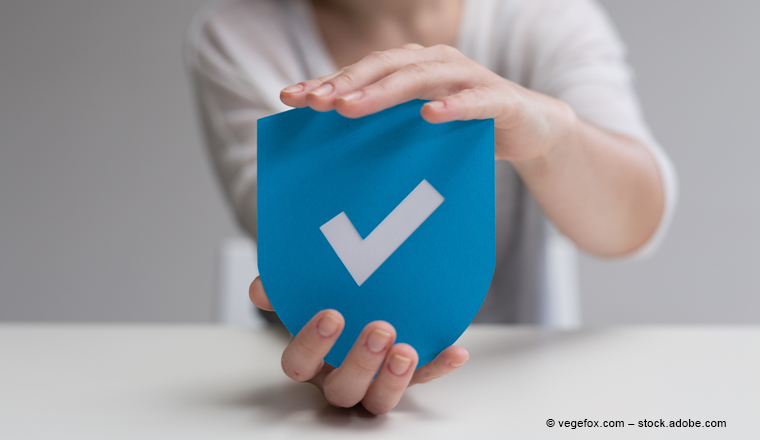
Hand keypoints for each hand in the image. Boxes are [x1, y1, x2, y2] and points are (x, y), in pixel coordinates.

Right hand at [249, 277, 468, 414]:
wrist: (360, 298)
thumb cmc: (327, 299)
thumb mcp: (303, 292)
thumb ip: (283, 289)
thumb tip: (261, 289)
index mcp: (310, 361)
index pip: (298, 365)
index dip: (312, 346)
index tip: (332, 315)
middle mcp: (339, 378)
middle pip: (343, 389)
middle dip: (360, 363)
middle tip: (380, 330)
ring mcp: (375, 382)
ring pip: (379, 400)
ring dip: (395, 378)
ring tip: (407, 350)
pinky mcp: (408, 377)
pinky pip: (425, 379)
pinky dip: (440, 367)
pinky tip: (456, 351)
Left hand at [279, 43, 575, 161]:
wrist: (529, 129)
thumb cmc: (464, 129)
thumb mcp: (418, 130)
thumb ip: (385, 130)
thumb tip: (330, 151)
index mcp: (412, 68)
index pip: (362, 71)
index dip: (326, 82)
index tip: (290, 98)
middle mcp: (436, 63)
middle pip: (384, 67)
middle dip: (346, 83)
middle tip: (315, 103)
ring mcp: (468, 77)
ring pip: (420, 78)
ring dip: (384, 92)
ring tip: (352, 108)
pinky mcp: (499, 99)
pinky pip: (475, 100)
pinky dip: (453, 105)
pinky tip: (431, 115)